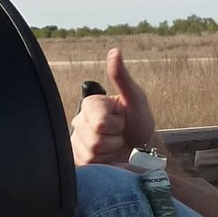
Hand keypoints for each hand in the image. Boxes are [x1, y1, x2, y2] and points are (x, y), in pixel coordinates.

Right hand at [70, 48, 155, 164]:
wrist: (142, 150)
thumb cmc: (139, 122)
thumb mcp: (135, 98)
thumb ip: (122, 77)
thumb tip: (115, 51)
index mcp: (90, 104)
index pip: (98, 122)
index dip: (116, 124)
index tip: (122, 119)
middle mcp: (78, 121)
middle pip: (93, 139)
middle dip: (114, 139)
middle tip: (120, 134)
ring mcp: (75, 142)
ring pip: (90, 153)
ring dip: (110, 152)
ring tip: (115, 145)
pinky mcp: (77, 160)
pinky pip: (87, 165)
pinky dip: (104, 163)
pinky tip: (108, 157)